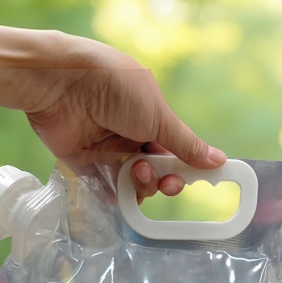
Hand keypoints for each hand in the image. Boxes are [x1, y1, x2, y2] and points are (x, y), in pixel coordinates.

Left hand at [21, 34, 225, 198]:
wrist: (61, 83)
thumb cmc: (115, 88)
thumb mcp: (157, 116)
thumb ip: (186, 144)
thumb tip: (219, 161)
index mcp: (150, 116)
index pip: (173, 150)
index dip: (183, 167)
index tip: (192, 179)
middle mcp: (129, 133)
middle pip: (154, 170)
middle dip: (162, 179)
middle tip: (163, 180)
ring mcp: (105, 148)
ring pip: (131, 181)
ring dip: (140, 185)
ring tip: (136, 172)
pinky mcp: (81, 161)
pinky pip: (102, 186)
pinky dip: (114, 197)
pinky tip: (120, 199)